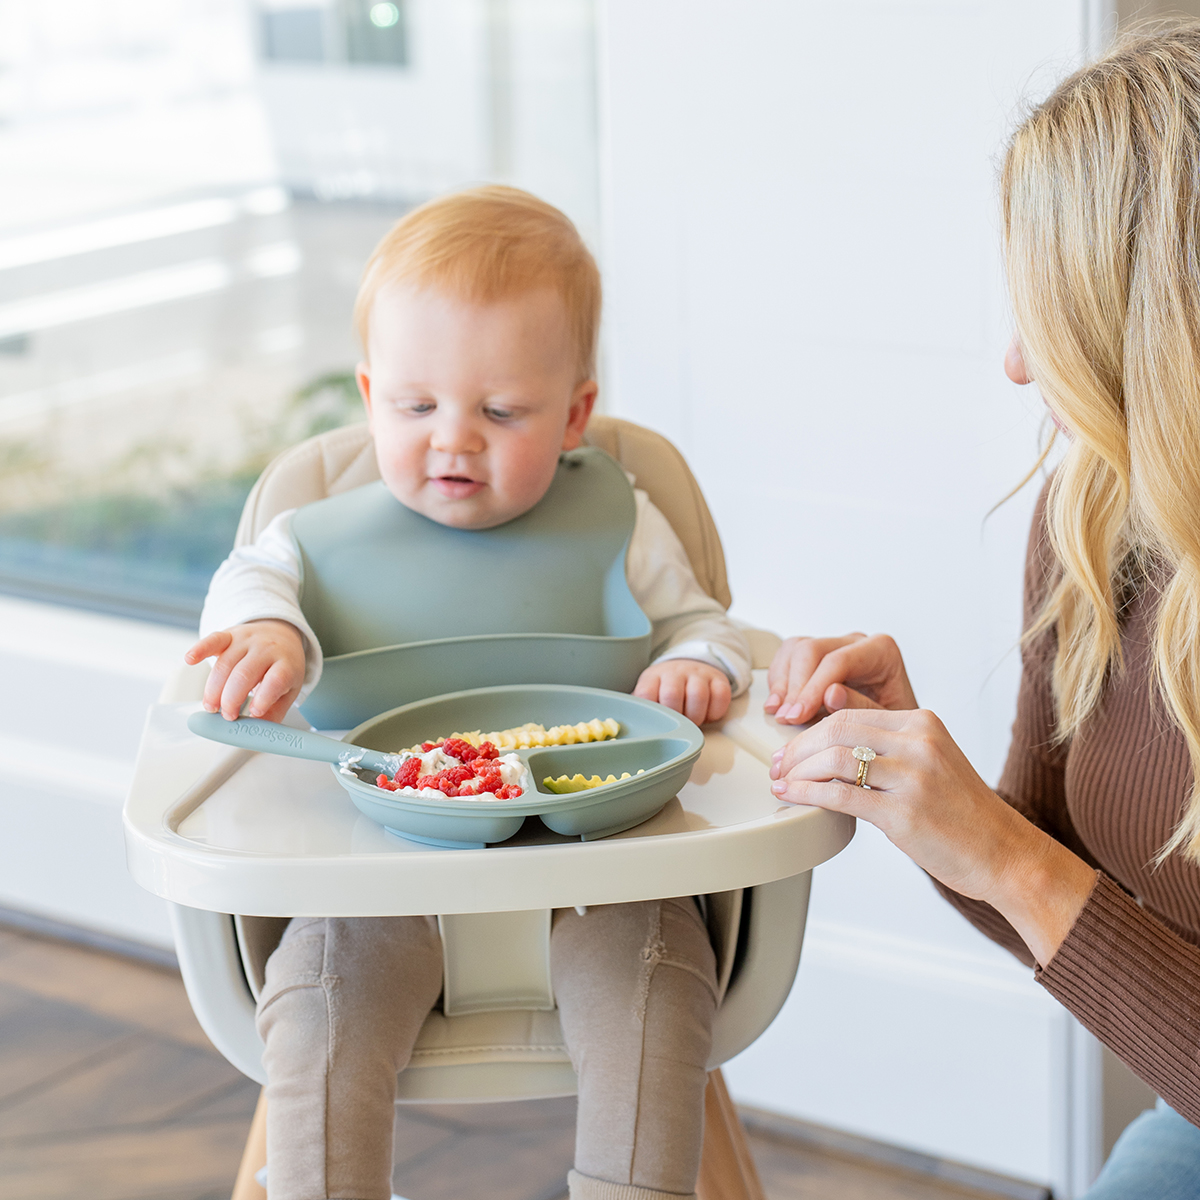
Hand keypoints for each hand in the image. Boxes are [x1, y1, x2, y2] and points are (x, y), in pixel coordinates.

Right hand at [184, 620, 305, 721]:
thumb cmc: (282, 667)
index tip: (253, 713)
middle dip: (231, 699)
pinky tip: (190, 660)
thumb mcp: (288, 691)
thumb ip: (273, 713)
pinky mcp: (230, 635)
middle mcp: (267, 649)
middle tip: (227, 716)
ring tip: (212, 708)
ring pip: (225, 664)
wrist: (281, 635)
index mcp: (285, 664)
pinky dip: (200, 649)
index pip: (275, 680)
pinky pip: (213, 640)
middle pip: (244, 674)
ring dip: (213, 689)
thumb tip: (254, 735)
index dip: (263, 698)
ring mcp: (247, 641)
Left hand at [634, 659, 731, 725]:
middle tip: (680, 726)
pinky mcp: (717, 678)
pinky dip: (716, 711)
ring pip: (698, 695)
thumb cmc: (666, 688)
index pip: (646, 694)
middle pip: (672, 695)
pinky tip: (709, 714)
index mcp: (653, 677)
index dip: (653, 713)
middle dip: (677, 717)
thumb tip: (630, 730)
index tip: (659, 724)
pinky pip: (721, 695)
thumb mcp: (650, 693)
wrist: (689, 666)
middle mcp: (674, 672)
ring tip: (694, 722)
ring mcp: (697, 673)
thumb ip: (642, 709)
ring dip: (697, 716)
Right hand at [764, 633, 916, 723]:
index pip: (837, 660)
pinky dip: (778, 680)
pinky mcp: (817, 657)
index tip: (798, 714)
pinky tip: (778, 704)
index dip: (812, 688)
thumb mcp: (885, 722)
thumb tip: (830, 695)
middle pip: (811, 650)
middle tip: (788, 718)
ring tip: (780, 713)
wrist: (895, 731)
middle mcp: (856, 643)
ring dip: (782, 683)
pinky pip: (788, 655)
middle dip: (795, 687)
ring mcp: (834, 646)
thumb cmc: (894, 725)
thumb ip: (861, 707)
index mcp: (880, 651)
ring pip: (795, 649)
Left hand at [768, 707, 1095, 965]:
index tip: (788, 745)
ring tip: (781, 781)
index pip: (848, 713)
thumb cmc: (959, 809)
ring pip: (834, 759)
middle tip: (777, 763)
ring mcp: (913, 777)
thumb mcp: (926, 757)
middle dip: (797, 747)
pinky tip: (792, 796)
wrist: (1003, 853)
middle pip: (836, 730)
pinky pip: (841, 794)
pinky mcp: (904, 813)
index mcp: (922, 722)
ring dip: (797, 770)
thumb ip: (883, 734)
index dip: (809, 728)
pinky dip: (808, 794)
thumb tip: (830, 702)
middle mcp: (918, 742)